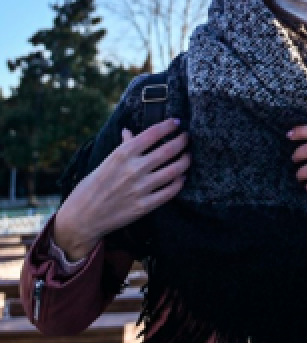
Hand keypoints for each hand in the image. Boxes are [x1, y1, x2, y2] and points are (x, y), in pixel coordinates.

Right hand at [54, 121, 189, 260]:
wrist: (81, 219)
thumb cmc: (90, 188)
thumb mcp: (104, 163)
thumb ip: (122, 147)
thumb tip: (129, 131)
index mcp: (122, 155)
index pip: (152, 134)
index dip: (168, 126)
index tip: (177, 122)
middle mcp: (133, 169)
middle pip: (168, 150)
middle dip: (182, 141)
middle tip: (187, 137)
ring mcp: (140, 188)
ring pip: (175, 170)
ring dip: (186, 160)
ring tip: (188, 155)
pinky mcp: (145, 206)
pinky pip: (171, 191)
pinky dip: (180, 182)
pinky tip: (182, 176)